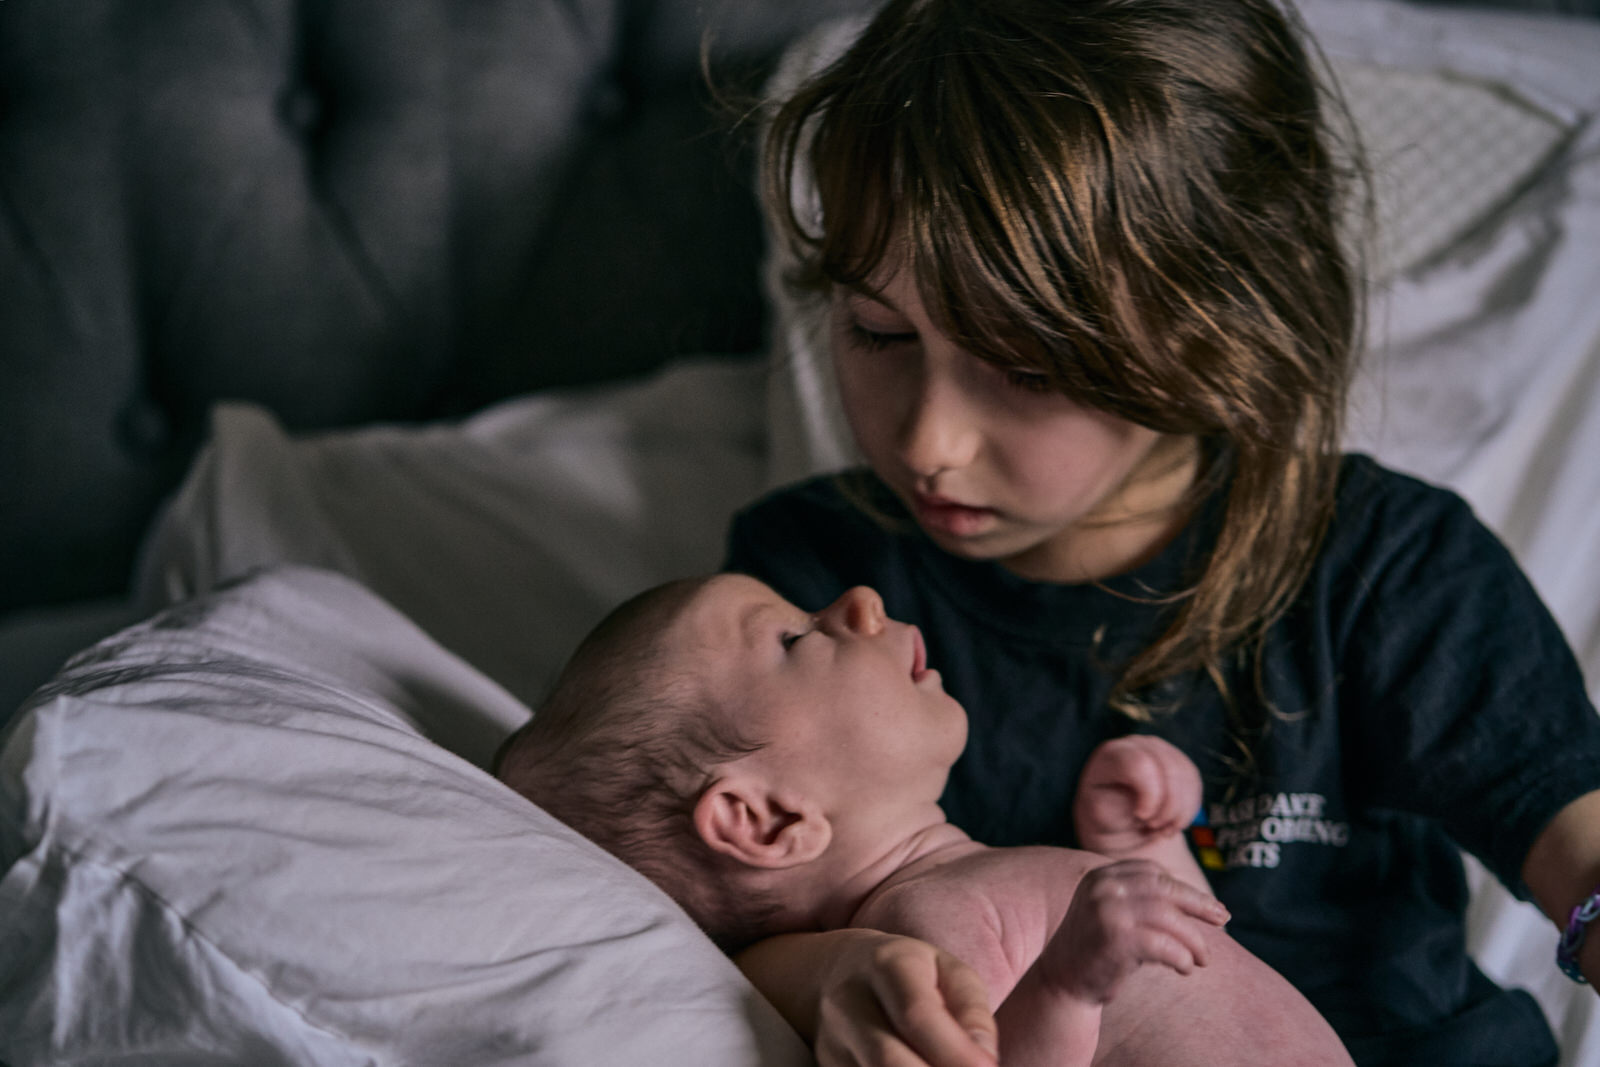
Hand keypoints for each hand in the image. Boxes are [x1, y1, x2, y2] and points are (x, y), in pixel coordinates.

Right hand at [814, 930, 999, 1066]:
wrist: (837, 973)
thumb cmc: (911, 974)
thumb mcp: (949, 973)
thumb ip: (972, 1013)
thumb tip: (984, 1062)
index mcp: (886, 964)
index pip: (917, 1014)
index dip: (954, 1051)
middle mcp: (848, 1001)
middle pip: (887, 1059)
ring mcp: (831, 1040)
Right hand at [1040, 858, 1228, 1003]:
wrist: (1061, 981)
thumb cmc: (1096, 949)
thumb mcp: (1112, 912)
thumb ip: (1140, 898)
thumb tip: (1197, 899)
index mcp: (1101, 875)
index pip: (1152, 872)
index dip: (1184, 889)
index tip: (1210, 906)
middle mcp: (1102, 886)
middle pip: (1164, 889)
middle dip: (1199, 904)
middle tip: (1223, 920)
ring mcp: (1107, 910)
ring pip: (1168, 917)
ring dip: (1194, 940)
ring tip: (1203, 959)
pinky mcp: (1115, 939)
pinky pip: (1163, 945)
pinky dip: (1181, 957)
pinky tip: (1185, 968)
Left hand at [1074, 735, 1200, 857]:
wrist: (1121, 819)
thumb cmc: (1108, 815)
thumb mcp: (1101, 814)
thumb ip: (1114, 805)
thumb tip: (1138, 802)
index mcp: (1111, 754)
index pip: (1140, 763)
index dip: (1149, 794)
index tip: (1142, 816)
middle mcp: (1137, 744)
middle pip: (1169, 769)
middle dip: (1167, 807)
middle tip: (1153, 827)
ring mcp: (1160, 749)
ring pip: (1186, 776)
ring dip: (1179, 811)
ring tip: (1162, 828)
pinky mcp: (1179, 761)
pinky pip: (1194, 783)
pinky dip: (1187, 809)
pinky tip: (1172, 821)